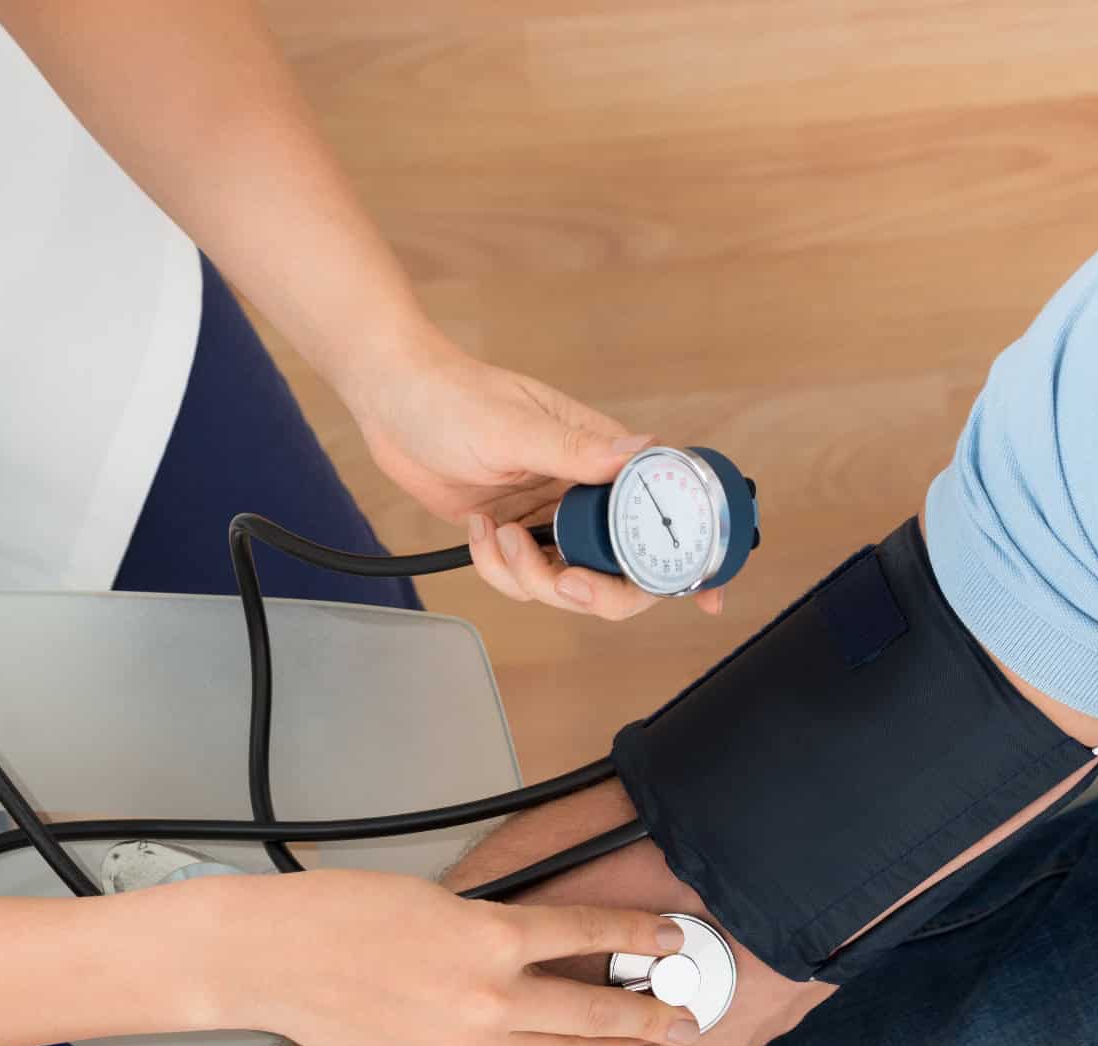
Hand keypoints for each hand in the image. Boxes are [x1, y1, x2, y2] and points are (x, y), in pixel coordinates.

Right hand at [203, 869, 698, 1045]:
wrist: (274, 957)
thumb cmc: (341, 911)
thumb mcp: (434, 898)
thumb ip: (491, 926)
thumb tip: (536, 946)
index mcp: (490, 935)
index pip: (588, 936)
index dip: (639, 939)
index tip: (672, 941)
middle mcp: (488, 998)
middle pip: (592, 1012)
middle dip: (647, 1014)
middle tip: (683, 1015)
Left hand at [343, 335, 724, 620]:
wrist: (392, 401)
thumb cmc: (452, 396)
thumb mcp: (513, 426)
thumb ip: (575, 449)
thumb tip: (642, 453)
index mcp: (600, 456)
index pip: (661, 510)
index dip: (687, 559)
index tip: (706, 598)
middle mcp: (581, 490)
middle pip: (620, 568)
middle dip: (593, 589)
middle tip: (561, 582)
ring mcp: (547, 516)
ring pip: (565, 582)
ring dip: (529, 576)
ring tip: (497, 535)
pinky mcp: (511, 533)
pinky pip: (520, 577)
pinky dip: (497, 568)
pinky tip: (479, 531)